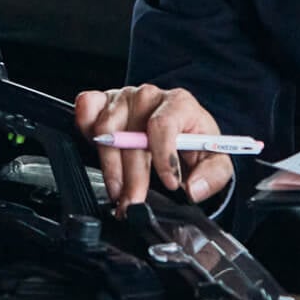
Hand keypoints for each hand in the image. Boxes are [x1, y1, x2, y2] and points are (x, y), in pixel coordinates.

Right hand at [72, 84, 234, 207]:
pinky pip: (86, 108)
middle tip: (134, 202)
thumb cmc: (193, 143)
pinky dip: (85, 127)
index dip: (164, 158)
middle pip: (131, 135)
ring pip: (105, 129)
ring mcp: (123, 97)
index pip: (163, 125)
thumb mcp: (214, 160)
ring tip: (118, 191)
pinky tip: (95, 150)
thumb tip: (194, 189)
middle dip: (132, 176)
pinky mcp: (102, 101)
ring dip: (110, 166)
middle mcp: (149, 97)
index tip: (169, 184)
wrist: (176, 131)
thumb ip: (213, 175)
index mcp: (179, 104)